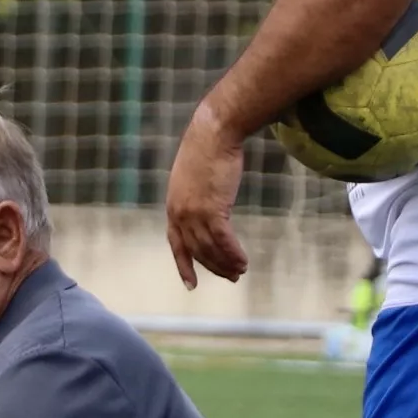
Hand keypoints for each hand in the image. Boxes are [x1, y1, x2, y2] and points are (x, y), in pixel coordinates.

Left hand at [166, 106, 248, 287]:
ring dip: (226, 263)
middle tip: (231, 276)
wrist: (213, 133)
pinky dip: (233, 253)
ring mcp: (194, 212)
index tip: (191, 284)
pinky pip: (223, 240)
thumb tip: (206, 205)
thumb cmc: (206, 149)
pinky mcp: (212, 208)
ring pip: (210, 248)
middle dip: (214, 267)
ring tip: (240, 271)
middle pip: (197, 250)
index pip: (176, 244)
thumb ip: (195, 195)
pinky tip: (243, 261)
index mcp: (173, 206)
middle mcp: (179, 213)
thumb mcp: (193, 176)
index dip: (184, 265)